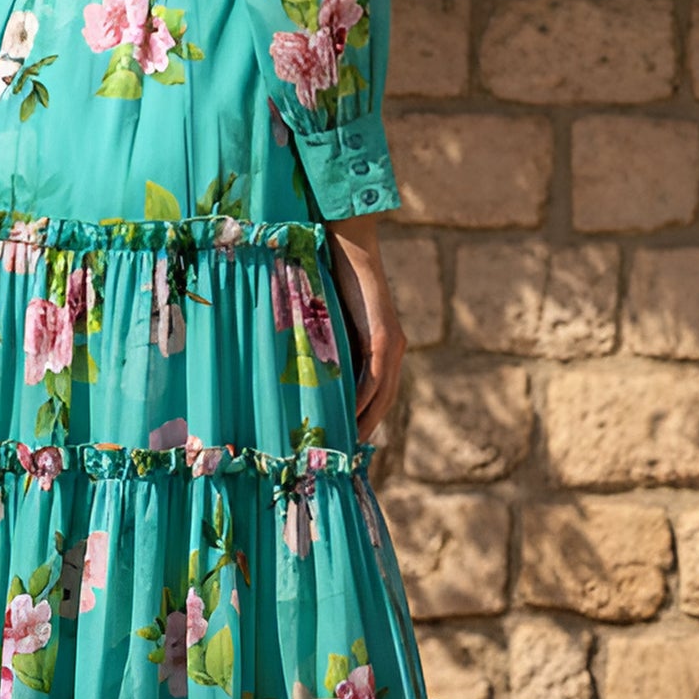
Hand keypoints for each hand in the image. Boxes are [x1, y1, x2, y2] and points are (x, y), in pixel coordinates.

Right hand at [323, 213, 406, 442]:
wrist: (346, 243)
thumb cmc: (333, 277)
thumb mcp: (329, 321)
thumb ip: (326, 346)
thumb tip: (304, 374)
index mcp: (383, 347)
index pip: (378, 393)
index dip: (364, 419)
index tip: (346, 443)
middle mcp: (394, 349)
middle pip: (384, 401)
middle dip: (366, 428)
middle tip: (345, 454)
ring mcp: (391, 343)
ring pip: (383, 394)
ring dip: (365, 420)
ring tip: (347, 444)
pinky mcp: (383, 334)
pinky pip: (374, 376)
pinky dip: (363, 398)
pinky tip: (350, 415)